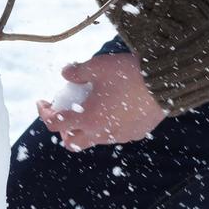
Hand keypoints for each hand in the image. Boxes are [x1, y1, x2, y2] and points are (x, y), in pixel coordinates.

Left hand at [38, 52, 165, 149]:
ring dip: (87, 129)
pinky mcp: (135, 134)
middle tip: (66, 114)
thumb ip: (77, 71)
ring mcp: (119, 136)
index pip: (55, 123)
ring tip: (92, 109)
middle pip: (72, 143)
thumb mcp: (97, 66)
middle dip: (64, 131)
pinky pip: (115, 135)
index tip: (43, 102)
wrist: (165, 83)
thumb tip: (65, 72)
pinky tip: (114, 110)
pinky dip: (108, 126)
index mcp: (87, 119)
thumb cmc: (128, 74)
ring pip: (94, 140)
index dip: (44, 113)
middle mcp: (100, 133)